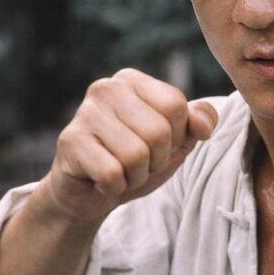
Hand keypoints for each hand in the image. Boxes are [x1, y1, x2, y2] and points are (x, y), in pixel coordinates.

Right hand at [44, 69, 216, 222]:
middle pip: (158, 132)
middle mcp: (106, 88)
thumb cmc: (135, 161)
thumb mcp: (175, 141)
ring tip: (120, 172)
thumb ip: (197, 123)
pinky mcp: (70, 141)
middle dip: (156, 161)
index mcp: (132, 81)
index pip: (176, 106)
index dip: (176, 138)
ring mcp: (84, 112)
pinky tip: (101, 180)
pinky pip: (112, 173)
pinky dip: (115, 187)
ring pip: (136, 155)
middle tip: (138, 164)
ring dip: (136, 176)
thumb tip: (204, 125)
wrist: (89, 193)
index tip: (158, 147)